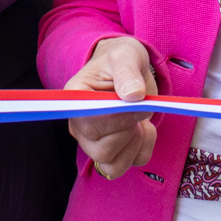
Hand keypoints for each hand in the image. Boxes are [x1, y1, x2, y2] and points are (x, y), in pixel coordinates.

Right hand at [62, 35, 158, 179]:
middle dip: (128, 132)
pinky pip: (129, 164)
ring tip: (140, 120)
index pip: (88, 125)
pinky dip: (143, 149)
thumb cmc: (121, 60)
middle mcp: (79, 126)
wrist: (129, 69)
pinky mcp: (112, 151)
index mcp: (76, 100)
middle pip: (101, 151)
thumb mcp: (126, 55)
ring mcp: (93, 142)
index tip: (135, 100)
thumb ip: (127, 72)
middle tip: (138, 108)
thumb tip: (133, 95)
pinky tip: (144, 128)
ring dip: (135, 145)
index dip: (117, 119)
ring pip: (112, 166)